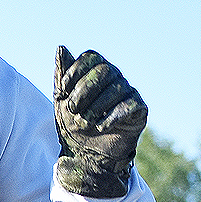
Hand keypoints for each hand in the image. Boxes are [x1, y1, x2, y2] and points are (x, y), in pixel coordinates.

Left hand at [53, 46, 147, 197]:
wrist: (86, 154)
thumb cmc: (73, 124)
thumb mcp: (61, 101)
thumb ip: (61, 77)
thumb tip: (61, 48)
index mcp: (96, 71)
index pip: (91, 57)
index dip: (76, 71)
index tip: (62, 91)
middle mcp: (114, 78)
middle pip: (104, 70)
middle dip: (85, 90)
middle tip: (72, 109)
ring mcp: (128, 93)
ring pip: (116, 88)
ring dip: (96, 107)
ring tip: (84, 123)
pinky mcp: (139, 110)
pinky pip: (130, 106)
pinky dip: (113, 116)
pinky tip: (100, 127)